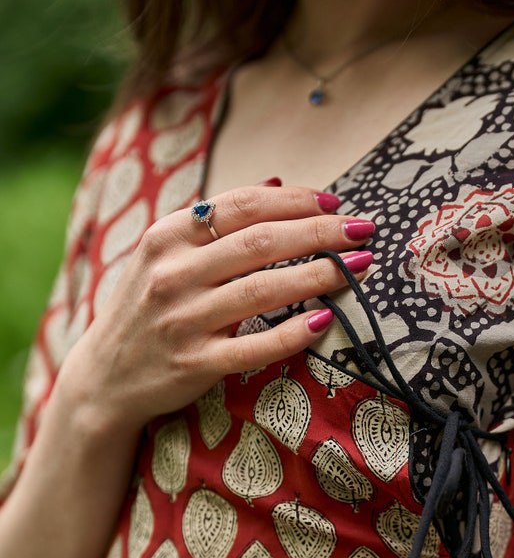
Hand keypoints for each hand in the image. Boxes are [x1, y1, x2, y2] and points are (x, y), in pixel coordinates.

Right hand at [60, 184, 374, 433]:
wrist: (106, 376)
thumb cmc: (149, 308)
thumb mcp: (166, 255)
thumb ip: (216, 221)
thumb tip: (275, 181)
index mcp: (167, 237)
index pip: (241, 206)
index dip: (294, 200)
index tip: (335, 202)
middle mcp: (173, 274)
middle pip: (260, 243)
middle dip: (320, 232)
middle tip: (363, 231)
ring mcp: (184, 320)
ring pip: (263, 290)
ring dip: (318, 275)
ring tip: (358, 268)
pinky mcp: (196, 364)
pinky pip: (254, 346)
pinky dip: (292, 333)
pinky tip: (324, 320)